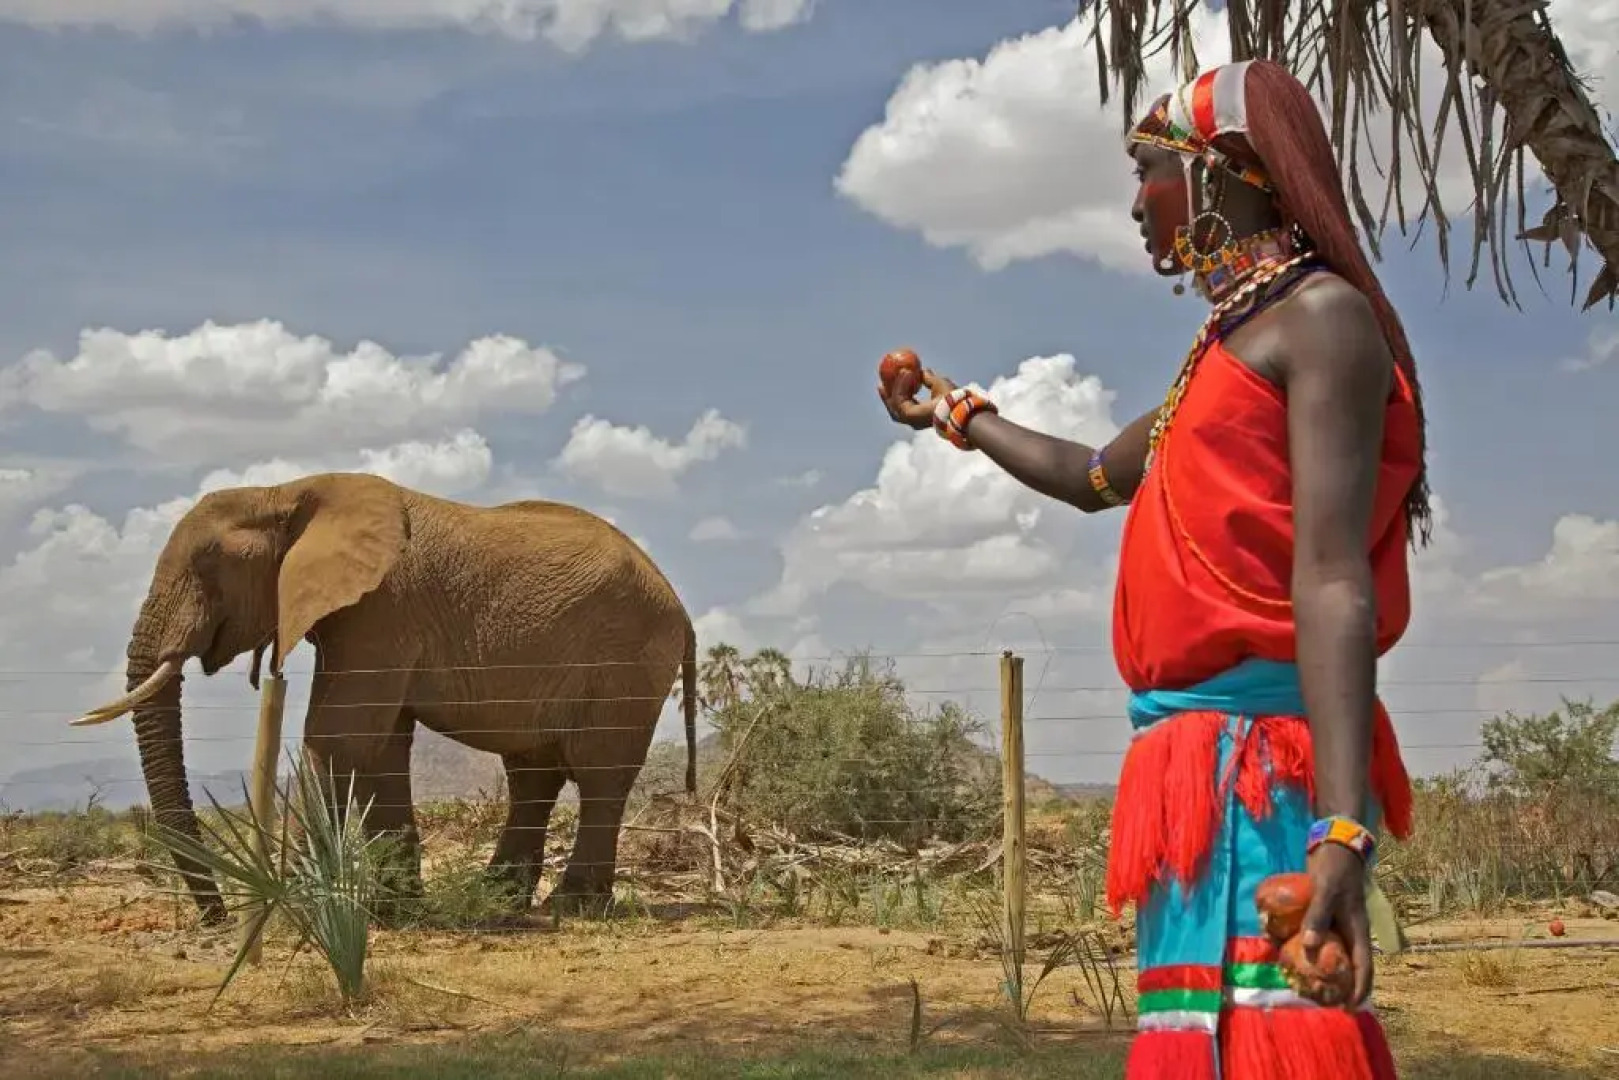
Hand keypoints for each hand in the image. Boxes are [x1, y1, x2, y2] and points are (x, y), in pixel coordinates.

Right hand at [877, 369, 956, 430]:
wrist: (958, 405)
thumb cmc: (951, 397)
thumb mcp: (938, 382)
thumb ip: (928, 378)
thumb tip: (922, 370)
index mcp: (920, 416)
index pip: (902, 408)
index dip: (894, 396)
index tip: (889, 385)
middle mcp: (913, 421)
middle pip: (893, 409)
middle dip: (886, 396)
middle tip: (881, 383)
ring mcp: (910, 420)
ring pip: (894, 402)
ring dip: (895, 386)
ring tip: (902, 371)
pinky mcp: (908, 415)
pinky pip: (899, 397)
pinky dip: (901, 385)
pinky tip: (906, 374)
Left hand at [1300, 842, 1373, 1006]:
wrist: (1333, 846)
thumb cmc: (1334, 870)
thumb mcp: (1326, 892)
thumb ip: (1317, 917)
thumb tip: (1308, 947)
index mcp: (1358, 930)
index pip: (1364, 967)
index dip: (1359, 989)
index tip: (1349, 1007)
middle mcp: (1350, 931)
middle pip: (1348, 965)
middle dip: (1339, 985)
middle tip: (1322, 1000)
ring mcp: (1337, 923)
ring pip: (1331, 952)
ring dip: (1321, 968)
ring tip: (1305, 984)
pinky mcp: (1323, 915)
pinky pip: (1316, 937)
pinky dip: (1307, 947)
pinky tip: (1289, 953)